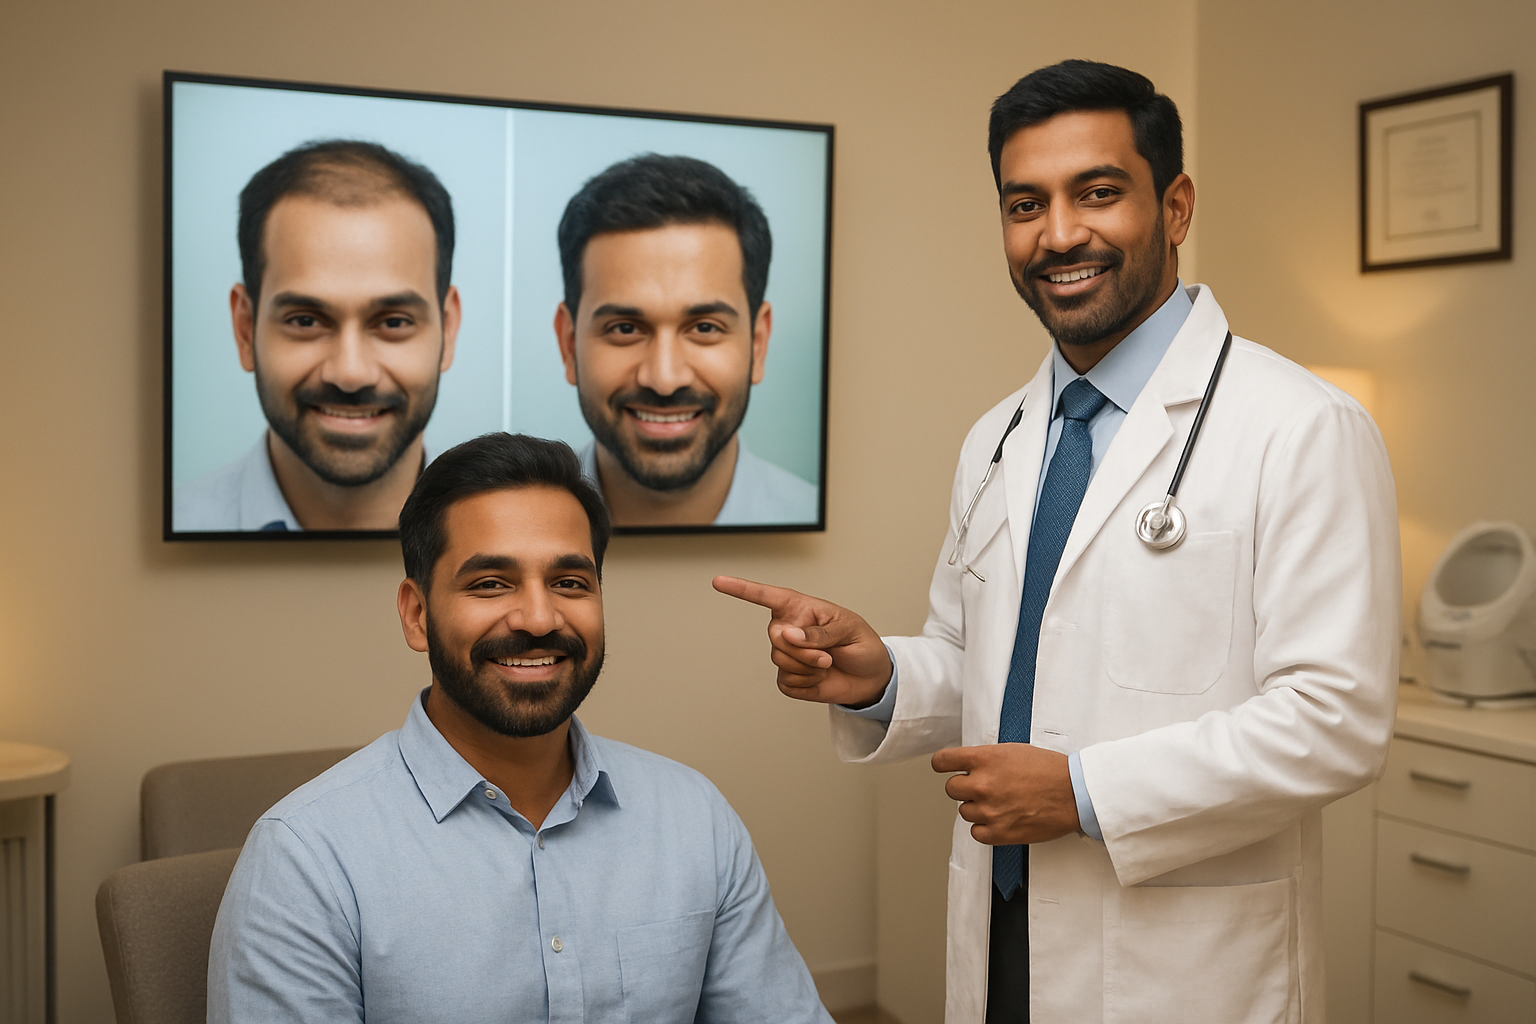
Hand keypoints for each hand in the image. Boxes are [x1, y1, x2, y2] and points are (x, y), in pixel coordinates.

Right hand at [712, 576, 892, 706]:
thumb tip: (787, 635)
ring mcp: (785, 654)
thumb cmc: (860, 643)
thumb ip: (817, 633)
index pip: (765, 596)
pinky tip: (819, 677)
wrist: (870, 676)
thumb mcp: (848, 630)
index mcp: (800, 608)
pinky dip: (808, 684)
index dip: (740, 589)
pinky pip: (787, 683)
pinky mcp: (788, 678)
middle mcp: (787, 628)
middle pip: (775, 638)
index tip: (718, 581)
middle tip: (827, 656)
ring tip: (826, 663)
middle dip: (803, 650)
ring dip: (808, 667)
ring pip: (780, 661)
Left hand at [931, 744, 1079, 845]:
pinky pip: (976, 833)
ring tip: (1000, 803)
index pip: (943, 761)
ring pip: (965, 812)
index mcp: (985, 759)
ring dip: (978, 808)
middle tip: (984, 788)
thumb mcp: (1013, 751)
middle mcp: (983, 784)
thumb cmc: (1049, 770)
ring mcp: (990, 810)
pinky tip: (1000, 819)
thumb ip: (987, 759)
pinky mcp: (999, 833)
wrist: (1074, 793)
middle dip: (965, 788)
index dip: (943, 765)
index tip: (945, 768)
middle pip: (952, 789)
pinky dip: (985, 828)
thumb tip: (970, 766)